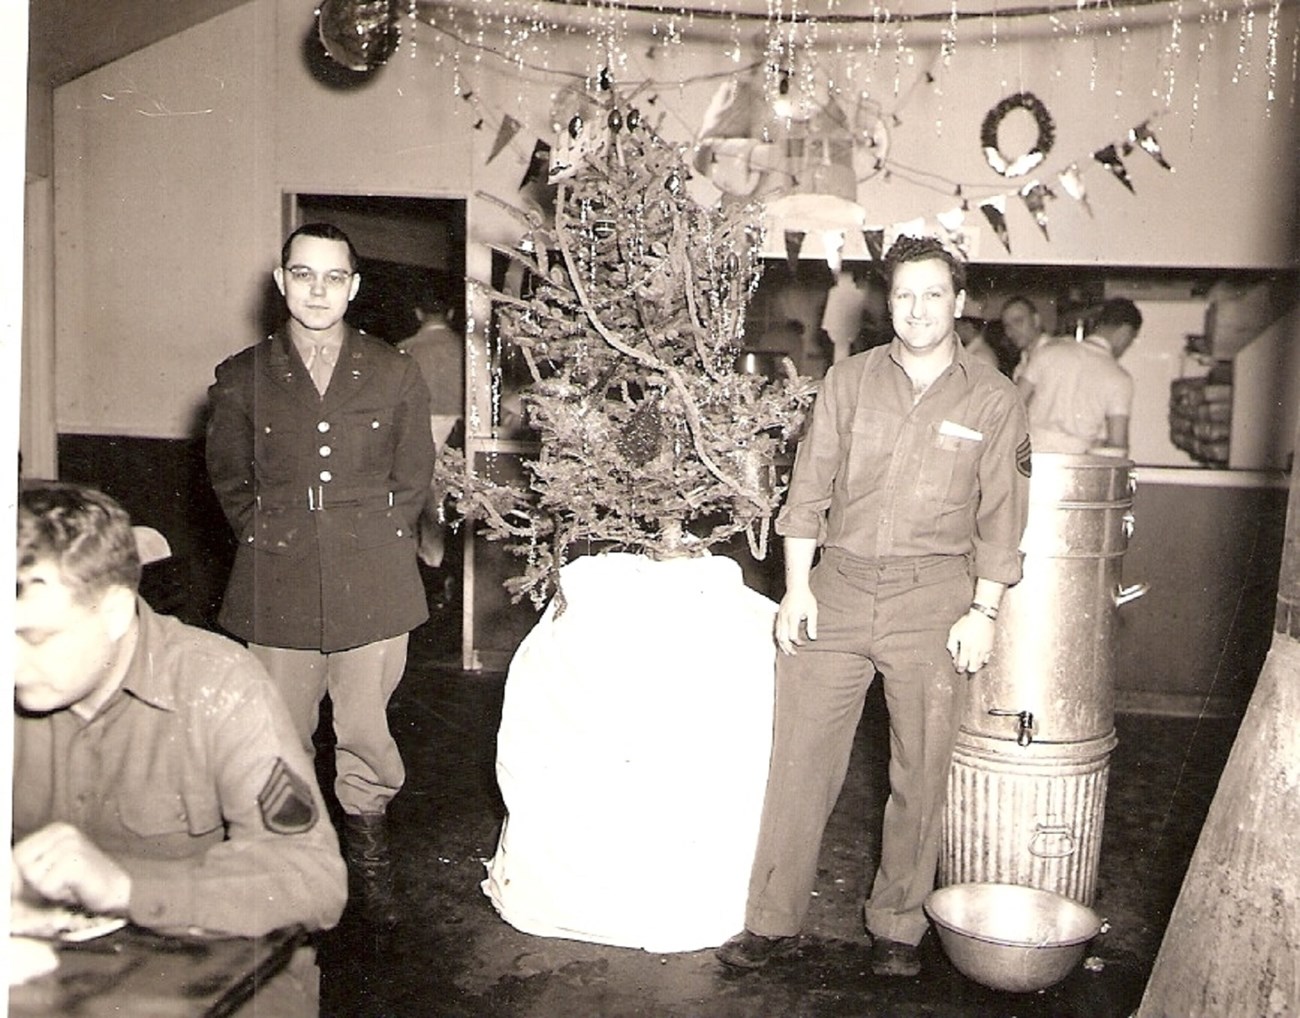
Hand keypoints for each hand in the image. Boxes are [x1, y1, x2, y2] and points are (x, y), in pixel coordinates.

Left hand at [12, 823, 130, 915]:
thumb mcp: (50, 870)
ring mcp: (71, 844)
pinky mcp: (77, 859)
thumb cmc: (80, 884)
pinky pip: (46, 884)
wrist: (117, 891)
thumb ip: (25, 869)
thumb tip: (6, 878)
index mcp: (56, 830)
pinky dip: (57, 893)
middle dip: (32, 881)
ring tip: (67, 884)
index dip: (15, 875)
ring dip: (46, 889)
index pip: (17, 852)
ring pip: (32, 875)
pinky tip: (74, 888)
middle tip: (57, 884)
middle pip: (20, 862)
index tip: (27, 888)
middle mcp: (63, 832)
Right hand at [774, 588, 817, 655]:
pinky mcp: (778, 616)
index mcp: (792, 616)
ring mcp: (779, 616)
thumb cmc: (806, 598)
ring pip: (777, 634)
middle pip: (782, 637)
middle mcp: (784, 617)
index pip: (792, 635)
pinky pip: (776, 630)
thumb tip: (813, 638)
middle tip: (793, 654)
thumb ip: (812, 625)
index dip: (797, 642)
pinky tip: (784, 642)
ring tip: (787, 651)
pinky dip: (779, 637)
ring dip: (781, 644)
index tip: (804, 643)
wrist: (796, 587)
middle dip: (787, 648)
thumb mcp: (813, 611)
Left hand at [947, 610, 994, 673]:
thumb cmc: (967, 622)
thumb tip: (952, 653)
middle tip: (966, 667)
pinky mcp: (990, 647)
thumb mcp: (954, 631)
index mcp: (966, 647)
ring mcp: (984, 649)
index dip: (960, 668)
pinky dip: (983, 661)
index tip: (958, 669)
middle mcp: (976, 650)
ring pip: (981, 664)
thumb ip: (951, 644)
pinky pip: (987, 658)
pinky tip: (979, 658)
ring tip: (972, 663)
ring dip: (976, 665)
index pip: (963, 663)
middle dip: (968, 669)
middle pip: (973, 667)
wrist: (982, 616)